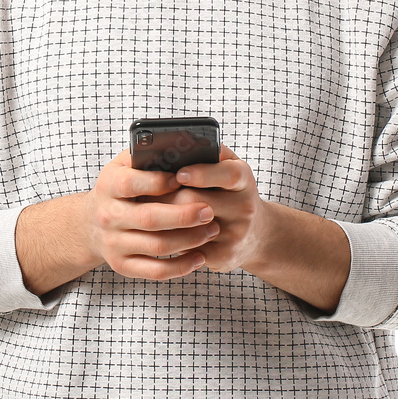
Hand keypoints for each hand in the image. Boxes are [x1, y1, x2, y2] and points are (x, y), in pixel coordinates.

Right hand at [83, 147, 220, 280]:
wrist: (92, 223)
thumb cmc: (121, 187)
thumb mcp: (125, 164)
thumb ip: (147, 155)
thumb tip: (181, 149)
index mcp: (108, 185)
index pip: (131, 183)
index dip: (159, 182)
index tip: (184, 179)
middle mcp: (108, 215)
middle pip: (149, 218)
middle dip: (183, 215)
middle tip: (209, 210)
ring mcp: (114, 243)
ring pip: (157, 246)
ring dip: (189, 240)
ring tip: (212, 230)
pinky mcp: (123, 265)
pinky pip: (155, 271)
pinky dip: (181, 267)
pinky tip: (200, 257)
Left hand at [152, 144, 268, 272]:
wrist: (256, 234)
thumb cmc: (232, 192)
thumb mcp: (229, 166)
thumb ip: (210, 152)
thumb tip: (180, 142)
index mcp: (244, 179)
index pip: (227, 174)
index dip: (202, 174)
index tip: (179, 173)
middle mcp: (244, 207)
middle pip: (197, 202)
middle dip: (166, 197)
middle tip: (141, 193)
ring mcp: (235, 234)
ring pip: (187, 227)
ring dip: (162, 219)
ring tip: (142, 210)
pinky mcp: (223, 256)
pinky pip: (187, 248)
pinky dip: (170, 239)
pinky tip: (157, 232)